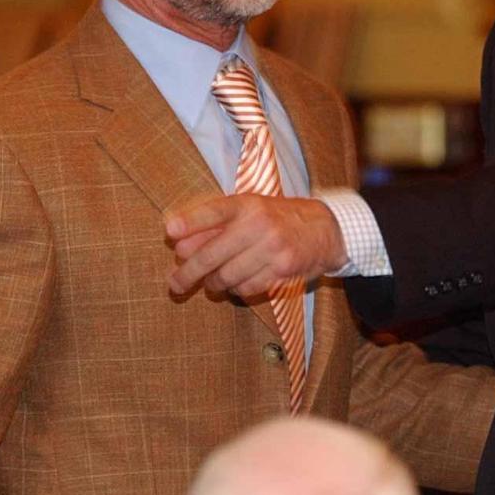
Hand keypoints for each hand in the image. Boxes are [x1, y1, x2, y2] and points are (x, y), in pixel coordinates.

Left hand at [165, 194, 348, 297]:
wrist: (324, 230)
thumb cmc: (277, 219)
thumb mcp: (250, 210)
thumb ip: (214, 225)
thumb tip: (179, 245)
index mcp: (248, 204)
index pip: (214, 211)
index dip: (191, 222)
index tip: (169, 231)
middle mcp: (260, 224)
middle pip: (213, 253)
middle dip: (188, 273)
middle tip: (175, 284)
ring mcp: (272, 248)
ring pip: (227, 276)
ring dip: (213, 283)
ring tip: (211, 282)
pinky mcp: (282, 269)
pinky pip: (246, 288)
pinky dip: (236, 290)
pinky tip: (236, 284)